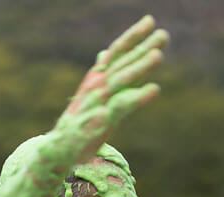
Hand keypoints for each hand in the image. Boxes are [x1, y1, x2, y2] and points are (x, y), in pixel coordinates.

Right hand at [53, 16, 168, 162]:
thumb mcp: (91, 94)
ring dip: (140, 66)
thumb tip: (105, 54)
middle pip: (123, 62)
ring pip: (122, 80)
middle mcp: (97, 85)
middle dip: (143, 47)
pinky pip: (121, 106)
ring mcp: (98, 102)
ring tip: (158, 55)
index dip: (133, 36)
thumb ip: (104, 74)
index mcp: (97, 77)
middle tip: (163, 34)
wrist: (60, 147)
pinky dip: (137, 96)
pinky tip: (154, 88)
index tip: (151, 21)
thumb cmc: (81, 119)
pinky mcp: (100, 121)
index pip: (117, 52)